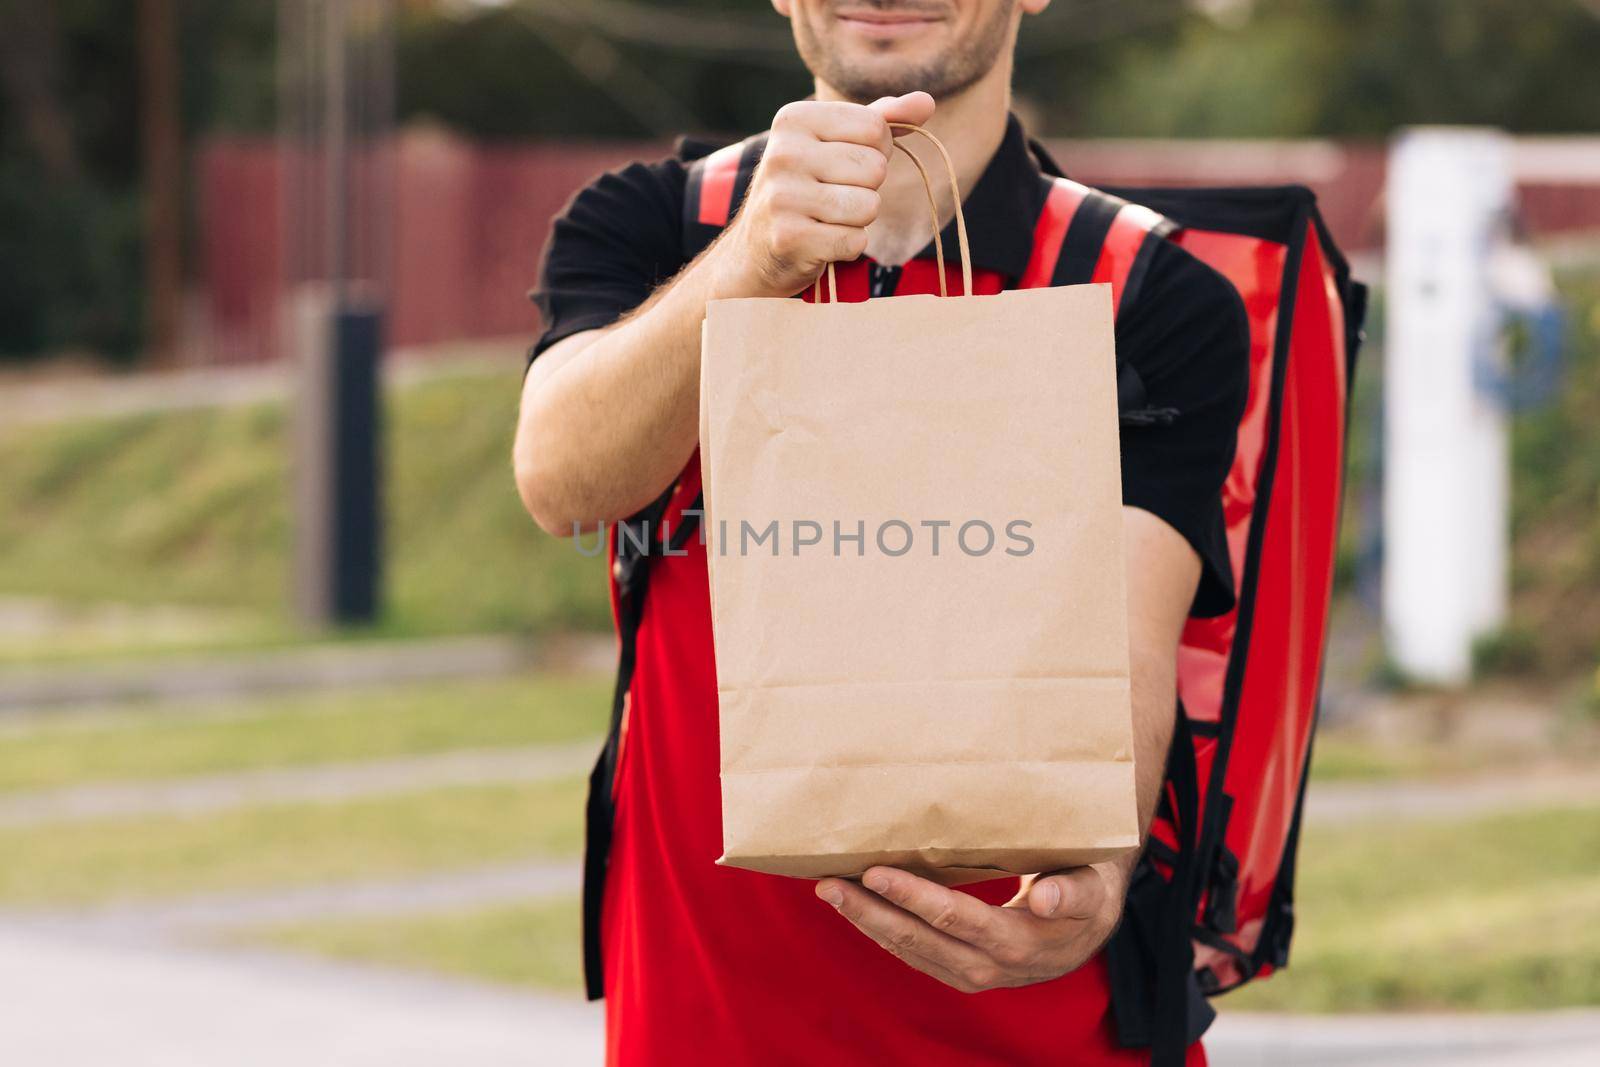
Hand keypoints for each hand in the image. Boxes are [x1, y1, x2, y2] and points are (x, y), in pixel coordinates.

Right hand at [709, 91, 935, 298]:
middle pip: (875, 167)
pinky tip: (821, 241)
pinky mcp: (789, 238)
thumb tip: (926, 102)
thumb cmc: (809, 188)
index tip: (846, 163)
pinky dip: (847, 246)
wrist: (758, 248)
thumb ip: (882, 120)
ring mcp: (782, 197)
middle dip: (867, 188)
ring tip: (827, 218)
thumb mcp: (837, 144)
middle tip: (834, 195)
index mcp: (794, 118)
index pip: (876, 128)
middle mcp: (783, 153)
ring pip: (868, 206)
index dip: (877, 151)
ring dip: (859, 219)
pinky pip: (854, 240)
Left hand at [815, 863, 1126, 992]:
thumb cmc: (1089, 890)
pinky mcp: (961, 969)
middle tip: (830, 884)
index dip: (912, 897)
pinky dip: (881, 931)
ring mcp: (972, 973)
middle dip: (871, 912)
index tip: (875, 872)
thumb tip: (1046, 900)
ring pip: (909, 951)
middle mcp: (990, 967)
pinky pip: (914, 954)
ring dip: (867, 922)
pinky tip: (857, 908)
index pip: (956, 918)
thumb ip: (1072, 892)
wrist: (1092, 929)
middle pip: (919, 940)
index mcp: (1020, 944)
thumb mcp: (1093, 887)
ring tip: (831, 892)